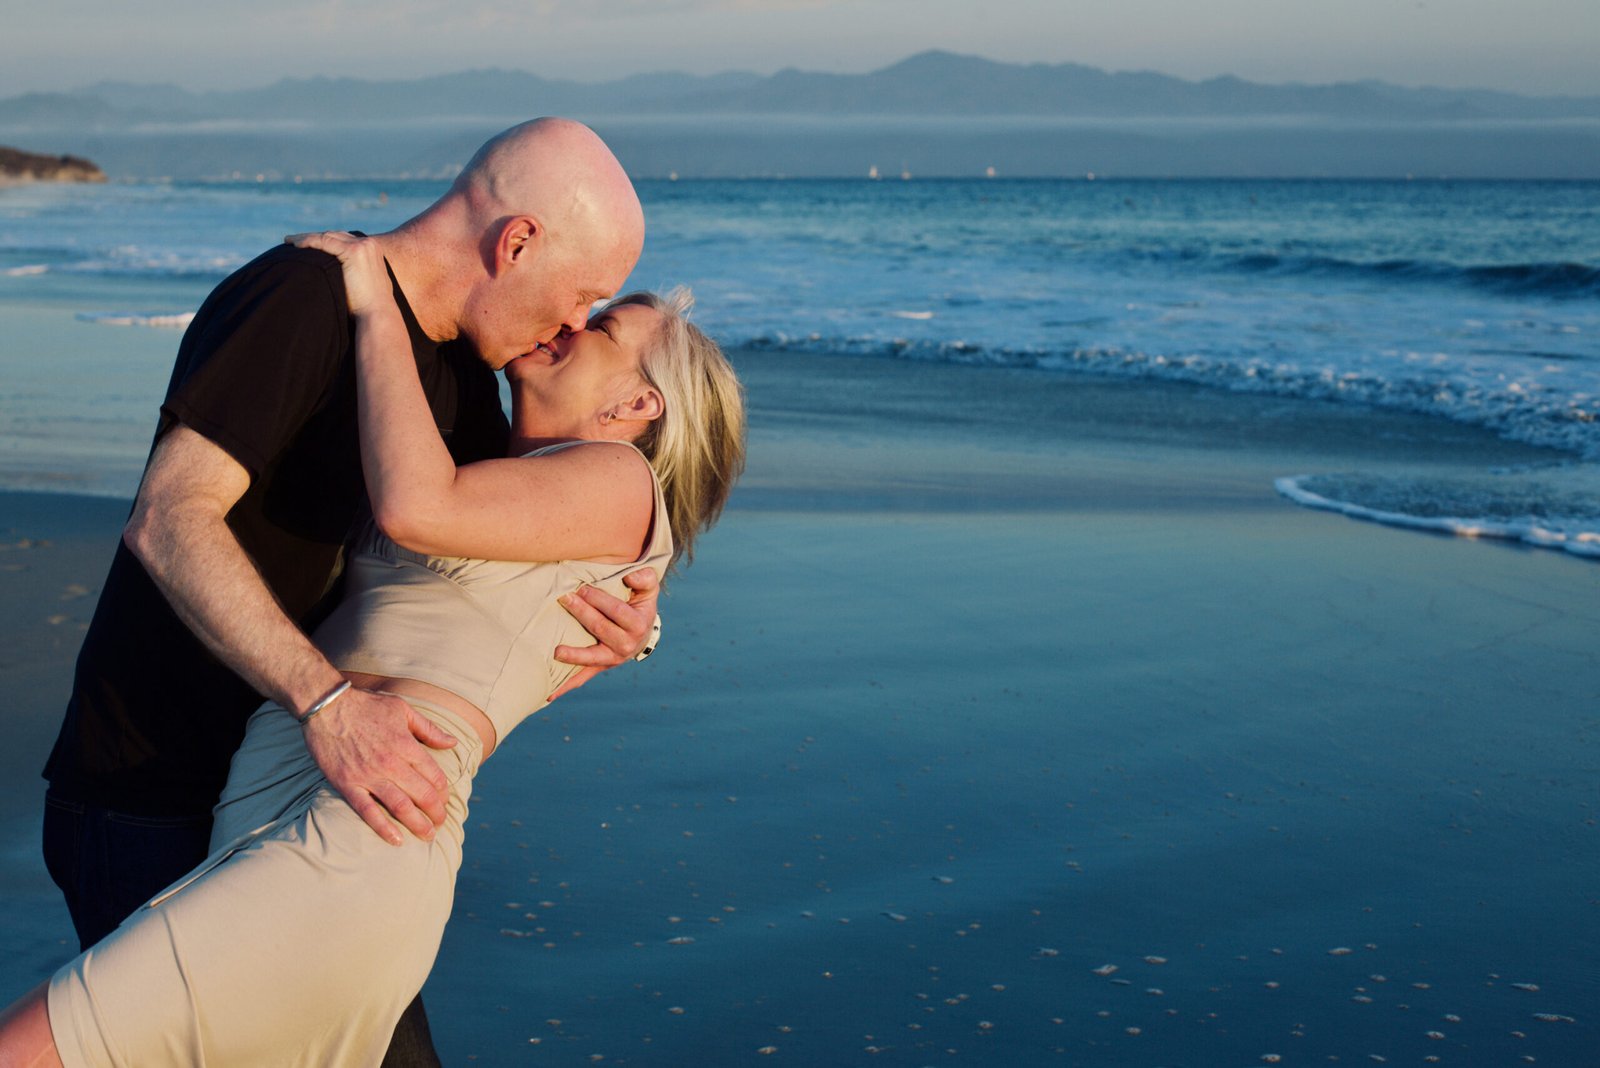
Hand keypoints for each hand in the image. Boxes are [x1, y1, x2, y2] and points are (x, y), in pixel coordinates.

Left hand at [284, 230, 390, 316]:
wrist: (377, 315)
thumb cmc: (369, 307)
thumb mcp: (365, 283)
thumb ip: (356, 273)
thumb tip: (342, 276)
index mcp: (372, 250)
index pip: (344, 239)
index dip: (324, 241)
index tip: (307, 245)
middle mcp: (369, 244)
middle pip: (335, 235)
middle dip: (315, 238)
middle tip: (294, 242)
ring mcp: (362, 246)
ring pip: (327, 236)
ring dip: (307, 237)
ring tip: (289, 242)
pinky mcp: (353, 251)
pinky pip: (324, 242)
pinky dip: (309, 241)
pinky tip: (295, 245)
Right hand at [300, 687, 458, 845]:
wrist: (326, 706)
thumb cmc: (366, 705)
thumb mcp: (403, 709)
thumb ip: (429, 729)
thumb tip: (453, 742)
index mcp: (406, 745)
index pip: (434, 775)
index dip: (444, 791)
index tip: (445, 799)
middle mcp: (391, 763)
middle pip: (422, 794)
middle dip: (436, 812)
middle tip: (441, 822)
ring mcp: (368, 775)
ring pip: (400, 806)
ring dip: (417, 824)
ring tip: (428, 836)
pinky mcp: (347, 784)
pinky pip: (367, 811)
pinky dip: (383, 827)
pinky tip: (396, 840)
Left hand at [549, 567, 660, 700]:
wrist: (642, 632)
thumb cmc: (639, 605)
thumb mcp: (648, 589)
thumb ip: (645, 578)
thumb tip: (630, 576)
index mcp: (637, 625)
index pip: (617, 611)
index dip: (599, 599)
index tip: (582, 588)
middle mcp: (626, 646)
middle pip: (601, 629)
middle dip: (582, 613)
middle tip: (564, 599)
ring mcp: (611, 659)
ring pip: (591, 658)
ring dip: (574, 655)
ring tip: (557, 651)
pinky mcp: (599, 667)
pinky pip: (583, 677)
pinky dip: (566, 686)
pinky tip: (549, 693)